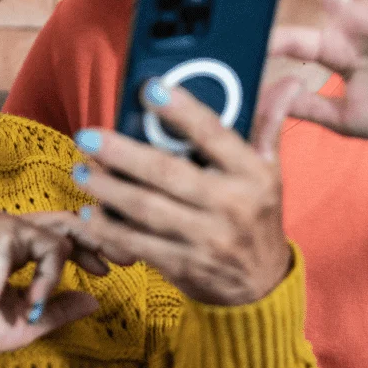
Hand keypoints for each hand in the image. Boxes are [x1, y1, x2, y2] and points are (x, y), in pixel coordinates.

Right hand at [0, 211, 101, 353]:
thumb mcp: (30, 319)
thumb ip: (60, 308)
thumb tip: (94, 301)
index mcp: (9, 247)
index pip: (57, 234)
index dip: (87, 248)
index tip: (108, 270)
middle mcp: (6, 228)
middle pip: (66, 222)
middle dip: (100, 238)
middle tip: (127, 258)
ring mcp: (4, 224)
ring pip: (63, 230)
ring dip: (82, 256)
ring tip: (87, 280)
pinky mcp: (4, 227)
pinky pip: (50, 247)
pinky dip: (50, 276)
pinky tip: (33, 299)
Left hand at [64, 81, 296, 306]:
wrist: (262, 284)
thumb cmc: (258, 215)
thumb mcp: (270, 171)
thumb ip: (267, 125)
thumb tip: (286, 83)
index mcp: (252, 174)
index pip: (214, 135)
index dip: (182, 111)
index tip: (150, 90)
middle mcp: (230, 205)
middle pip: (168, 173)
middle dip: (122, 154)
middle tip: (88, 136)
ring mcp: (206, 239)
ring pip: (147, 210)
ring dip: (108, 190)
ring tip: (81, 171)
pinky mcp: (185, 266)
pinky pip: (140, 245)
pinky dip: (110, 230)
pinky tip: (89, 214)